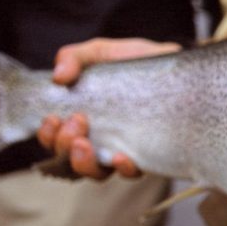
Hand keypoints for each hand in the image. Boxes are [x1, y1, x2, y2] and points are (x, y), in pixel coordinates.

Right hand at [38, 38, 180, 178]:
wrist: (177, 64)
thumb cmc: (137, 62)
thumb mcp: (102, 52)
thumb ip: (75, 57)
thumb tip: (58, 78)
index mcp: (85, 119)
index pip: (57, 139)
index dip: (48, 136)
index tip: (52, 118)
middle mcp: (102, 139)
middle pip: (70, 161)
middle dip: (63, 146)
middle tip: (76, 122)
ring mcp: (125, 149)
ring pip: (97, 173)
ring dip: (84, 163)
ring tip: (85, 143)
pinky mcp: (150, 154)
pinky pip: (133, 173)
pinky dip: (122, 169)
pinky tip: (121, 157)